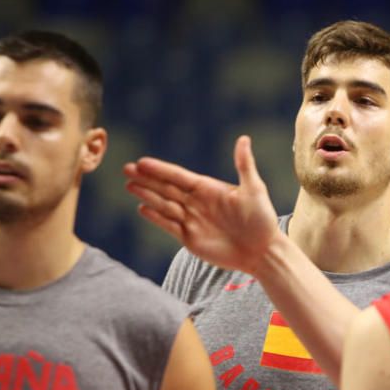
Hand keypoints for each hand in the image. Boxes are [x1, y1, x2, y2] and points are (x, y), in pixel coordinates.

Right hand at [124, 135, 280, 275]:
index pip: (178, 176)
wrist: (262, 251)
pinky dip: (156, 217)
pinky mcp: (190, 238)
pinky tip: (142, 209)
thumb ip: (244, 165)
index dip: (160, 169)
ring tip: (129, 186)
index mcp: (208, 188)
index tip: (142, 162)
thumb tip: (243, 138)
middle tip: (126, 169)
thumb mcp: (254, 189)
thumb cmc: (262, 219)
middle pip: (166, 188)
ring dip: (147, 195)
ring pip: (164, 205)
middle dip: (146, 179)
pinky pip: (169, 225)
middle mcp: (197, 202)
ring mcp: (192, 220)